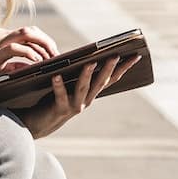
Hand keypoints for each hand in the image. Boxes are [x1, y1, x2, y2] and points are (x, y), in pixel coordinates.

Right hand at [0, 26, 57, 88]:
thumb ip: (11, 64)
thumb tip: (29, 67)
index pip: (27, 32)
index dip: (42, 41)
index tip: (51, 53)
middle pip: (31, 30)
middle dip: (47, 41)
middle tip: (56, 56)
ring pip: (27, 35)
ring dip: (43, 46)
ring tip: (50, 59)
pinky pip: (17, 50)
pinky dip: (30, 55)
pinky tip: (36, 63)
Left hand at [18, 54, 139, 139]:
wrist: (41, 124)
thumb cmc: (55, 99)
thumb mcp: (71, 85)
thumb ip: (79, 73)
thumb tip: (89, 54)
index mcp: (91, 92)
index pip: (111, 78)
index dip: (124, 68)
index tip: (136, 55)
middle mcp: (86, 100)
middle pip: (100, 82)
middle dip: (108, 68)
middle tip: (115, 55)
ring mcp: (75, 105)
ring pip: (83, 88)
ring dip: (87, 75)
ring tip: (89, 62)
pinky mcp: (60, 109)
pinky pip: (60, 96)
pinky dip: (59, 86)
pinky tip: (56, 76)